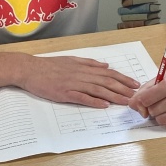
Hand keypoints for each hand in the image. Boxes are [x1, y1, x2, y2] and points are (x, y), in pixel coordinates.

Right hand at [18, 55, 139, 106]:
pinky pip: (82, 97)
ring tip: (125, 101)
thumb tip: (105, 65)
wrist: (30, 69)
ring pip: (98, 90)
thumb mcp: (71, 60)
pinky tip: (104, 105)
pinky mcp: (64, 93)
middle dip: (123, 89)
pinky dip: (94, 101)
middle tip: (136, 95)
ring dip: (113, 96)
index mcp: (83, 67)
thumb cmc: (49, 65)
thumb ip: (89, 63)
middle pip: (106, 81)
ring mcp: (73, 84)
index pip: (108, 73)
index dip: (123, 79)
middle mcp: (81, 74)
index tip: (135, 84)